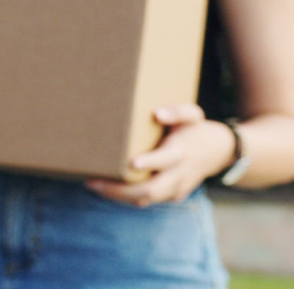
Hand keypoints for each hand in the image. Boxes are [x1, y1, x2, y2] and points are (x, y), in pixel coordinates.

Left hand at [87, 104, 235, 206]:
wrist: (218, 152)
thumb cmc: (196, 130)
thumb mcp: (193, 115)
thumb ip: (178, 111)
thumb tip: (156, 114)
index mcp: (182, 152)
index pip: (166, 160)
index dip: (151, 162)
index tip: (131, 163)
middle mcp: (179, 174)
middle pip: (150, 190)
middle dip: (120, 190)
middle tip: (93, 182)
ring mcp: (176, 188)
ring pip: (146, 200)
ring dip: (118, 196)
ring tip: (93, 185)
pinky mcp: (172, 195)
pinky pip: (147, 200)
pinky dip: (126, 197)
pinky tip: (106, 188)